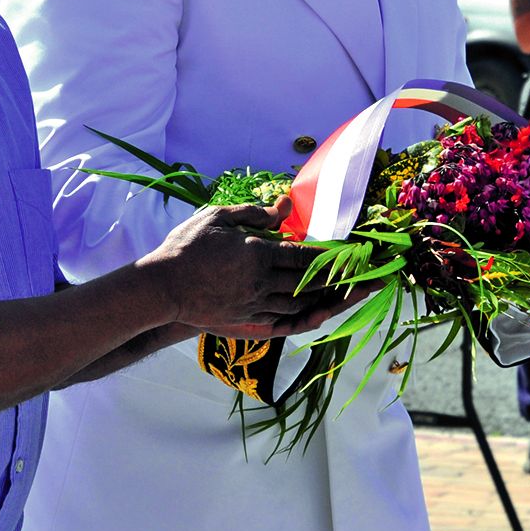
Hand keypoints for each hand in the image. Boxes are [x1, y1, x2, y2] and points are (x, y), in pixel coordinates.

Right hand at [140, 199, 343, 338]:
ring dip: (328, 301)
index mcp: (258, 255)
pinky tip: (318, 315)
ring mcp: (254, 306)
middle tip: (370, 279)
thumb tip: (284, 208)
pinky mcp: (245, 323)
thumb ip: (254, 213)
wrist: (159, 288)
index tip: (355, 254)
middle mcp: (261, 284)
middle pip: (310, 284)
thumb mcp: (218, 218)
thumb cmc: (186, 247)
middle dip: (343, 280)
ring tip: (351, 296)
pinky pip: (284, 323)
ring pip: (301, 306)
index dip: (333, 256)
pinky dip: (305, 318)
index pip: (306, 256)